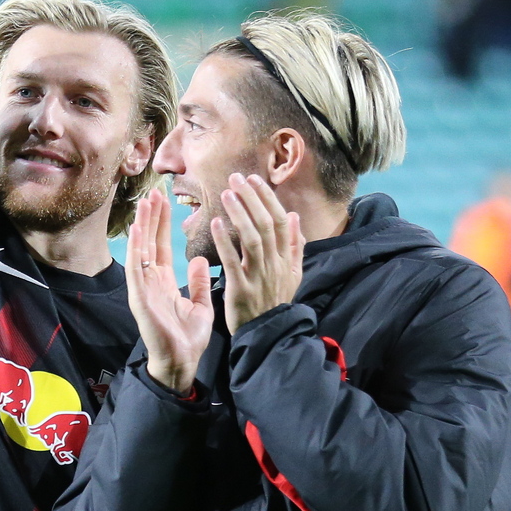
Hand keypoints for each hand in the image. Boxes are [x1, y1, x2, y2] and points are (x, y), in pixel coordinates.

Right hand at [125, 188, 212, 395]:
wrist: (181, 361)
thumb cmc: (188, 338)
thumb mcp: (200, 304)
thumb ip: (198, 282)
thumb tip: (198, 261)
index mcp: (164, 282)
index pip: (161, 246)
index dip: (163, 224)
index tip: (165, 201)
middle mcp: (150, 282)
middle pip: (149, 243)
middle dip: (151, 218)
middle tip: (153, 192)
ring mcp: (143, 289)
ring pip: (140, 251)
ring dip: (142, 227)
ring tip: (145, 203)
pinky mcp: (139, 298)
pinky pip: (136, 269)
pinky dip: (136, 249)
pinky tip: (138, 230)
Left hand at [217, 174, 303, 334]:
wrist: (268, 333)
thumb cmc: (275, 301)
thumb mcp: (293, 274)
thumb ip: (295, 246)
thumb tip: (294, 216)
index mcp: (287, 258)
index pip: (280, 221)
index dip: (267, 198)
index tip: (254, 180)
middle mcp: (275, 264)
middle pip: (266, 224)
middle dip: (252, 198)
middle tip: (236, 177)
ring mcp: (259, 276)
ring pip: (252, 238)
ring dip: (239, 213)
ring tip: (227, 193)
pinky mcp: (242, 289)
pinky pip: (233, 261)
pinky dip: (224, 241)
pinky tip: (215, 224)